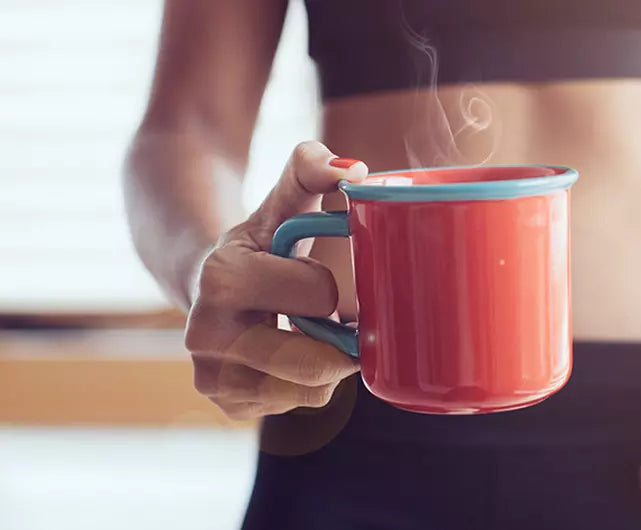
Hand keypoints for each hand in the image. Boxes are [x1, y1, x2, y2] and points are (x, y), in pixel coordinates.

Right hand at [184, 141, 367, 419]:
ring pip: (314, 390)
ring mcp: (214, 378)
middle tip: (330, 316)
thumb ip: (311, 169)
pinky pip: (299, 404)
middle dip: (336, 338)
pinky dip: (309, 382)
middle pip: (317, 362)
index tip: (311, 275)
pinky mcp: (229, 405)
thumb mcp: (282, 199)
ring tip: (305, 332)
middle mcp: (207, 336)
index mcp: (222, 279)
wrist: (205, 278)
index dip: (330, 287)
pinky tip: (290, 354)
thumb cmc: (260, 238)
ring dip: (326, 362)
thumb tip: (354, 170)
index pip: (321, 296)